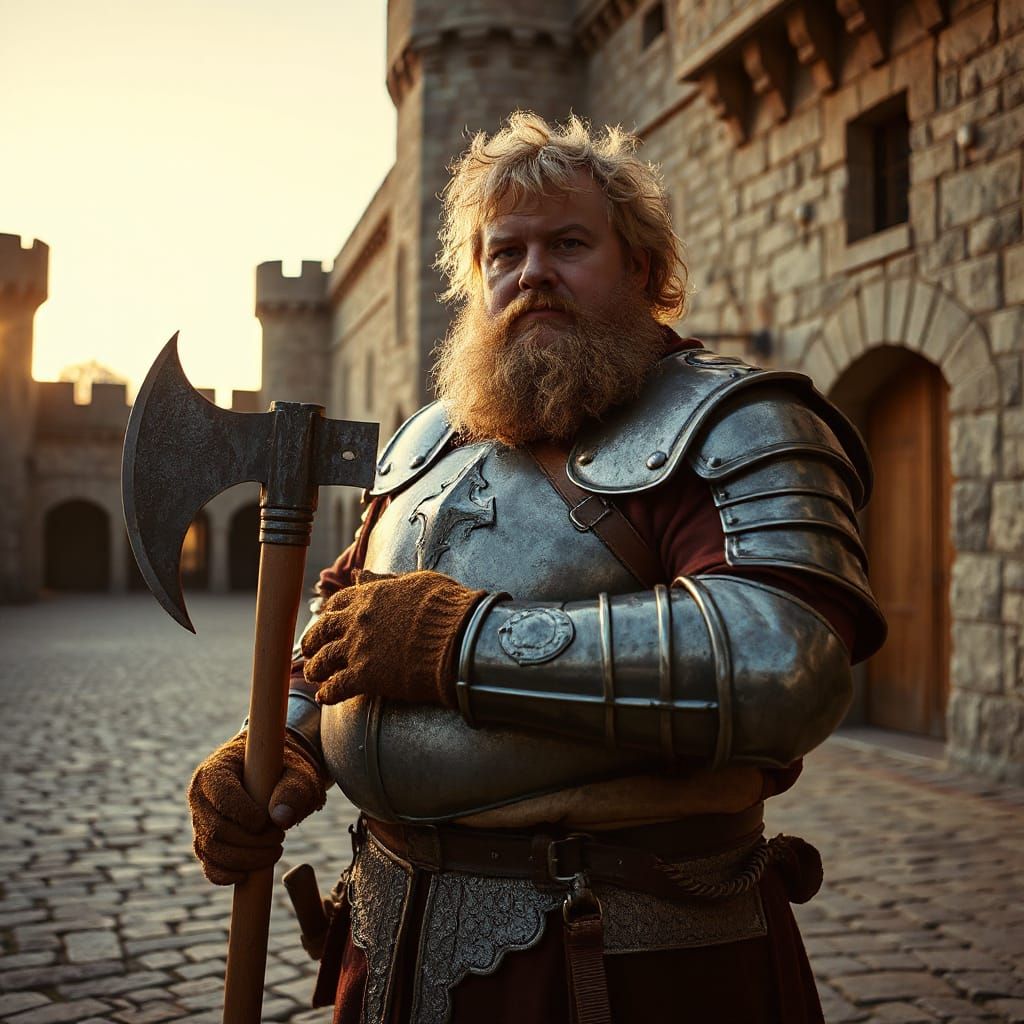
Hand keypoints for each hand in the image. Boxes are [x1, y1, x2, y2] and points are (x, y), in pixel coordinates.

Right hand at [187, 732, 327, 884]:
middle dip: (251, 842)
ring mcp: (201, 821)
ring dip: (245, 859)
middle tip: (280, 838)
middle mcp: (201, 796)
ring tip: (275, 850)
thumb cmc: (287, 771)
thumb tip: (281, 819)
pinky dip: (227, 875)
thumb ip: (294, 790)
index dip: (245, 814)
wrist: (277, 777)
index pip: (223, 796)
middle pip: (216, 829)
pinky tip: (248, 875)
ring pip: (211, 850)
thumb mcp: (298, 773)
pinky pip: (209, 866)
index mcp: (217, 770)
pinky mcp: (207, 842)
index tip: (268, 822)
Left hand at [301, 569, 486, 707]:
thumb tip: (362, 574)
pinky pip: (336, 686)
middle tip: (310, 651)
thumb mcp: (417, 582)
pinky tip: (325, 697)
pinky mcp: (364, 675)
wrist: (456, 637)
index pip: (338, 602)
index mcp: (370, 595)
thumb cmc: (445, 607)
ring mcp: (358, 648)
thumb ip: (386, 580)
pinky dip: (328, 693)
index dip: (330, 613)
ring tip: (313, 676)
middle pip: (322, 630)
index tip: (328, 620)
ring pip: (323, 660)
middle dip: (312, 641)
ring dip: (315, 669)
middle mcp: (358, 620)